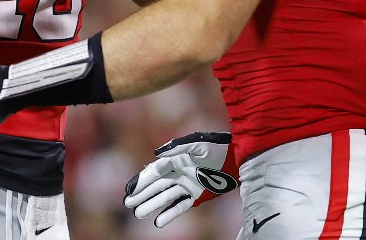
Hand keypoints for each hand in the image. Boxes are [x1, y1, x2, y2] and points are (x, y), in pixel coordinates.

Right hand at [124, 132, 238, 227]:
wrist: (237, 159)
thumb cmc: (217, 147)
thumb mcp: (198, 143)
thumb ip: (178, 146)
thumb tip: (156, 154)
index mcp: (175, 159)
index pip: (154, 172)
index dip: (142, 180)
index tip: (130, 189)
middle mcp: (178, 172)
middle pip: (156, 185)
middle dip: (142, 194)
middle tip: (128, 203)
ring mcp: (186, 185)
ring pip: (165, 197)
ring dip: (151, 205)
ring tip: (138, 213)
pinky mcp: (195, 195)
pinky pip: (179, 206)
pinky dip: (169, 214)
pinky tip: (158, 222)